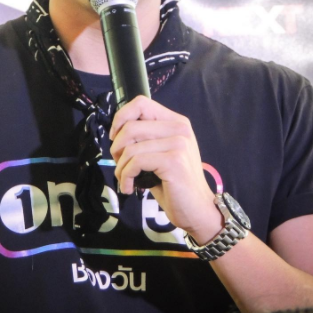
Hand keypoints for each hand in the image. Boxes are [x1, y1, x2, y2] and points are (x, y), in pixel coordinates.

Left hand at [109, 95, 222, 240]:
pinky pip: (136, 162)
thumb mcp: (159, 154)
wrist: (197, 210)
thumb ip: (144, 138)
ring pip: (131, 147)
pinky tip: (129, 187)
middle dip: (116, 148)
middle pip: (131, 126)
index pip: (141, 103)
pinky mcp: (174, 160)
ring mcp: (178, 143)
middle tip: (120, 165)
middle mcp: (179, 128)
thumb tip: (116, 133)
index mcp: (176, 122)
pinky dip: (126, 176)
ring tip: (125, 179)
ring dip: (120, 167)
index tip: (115, 137)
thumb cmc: (174, 184)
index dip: (121, 117)